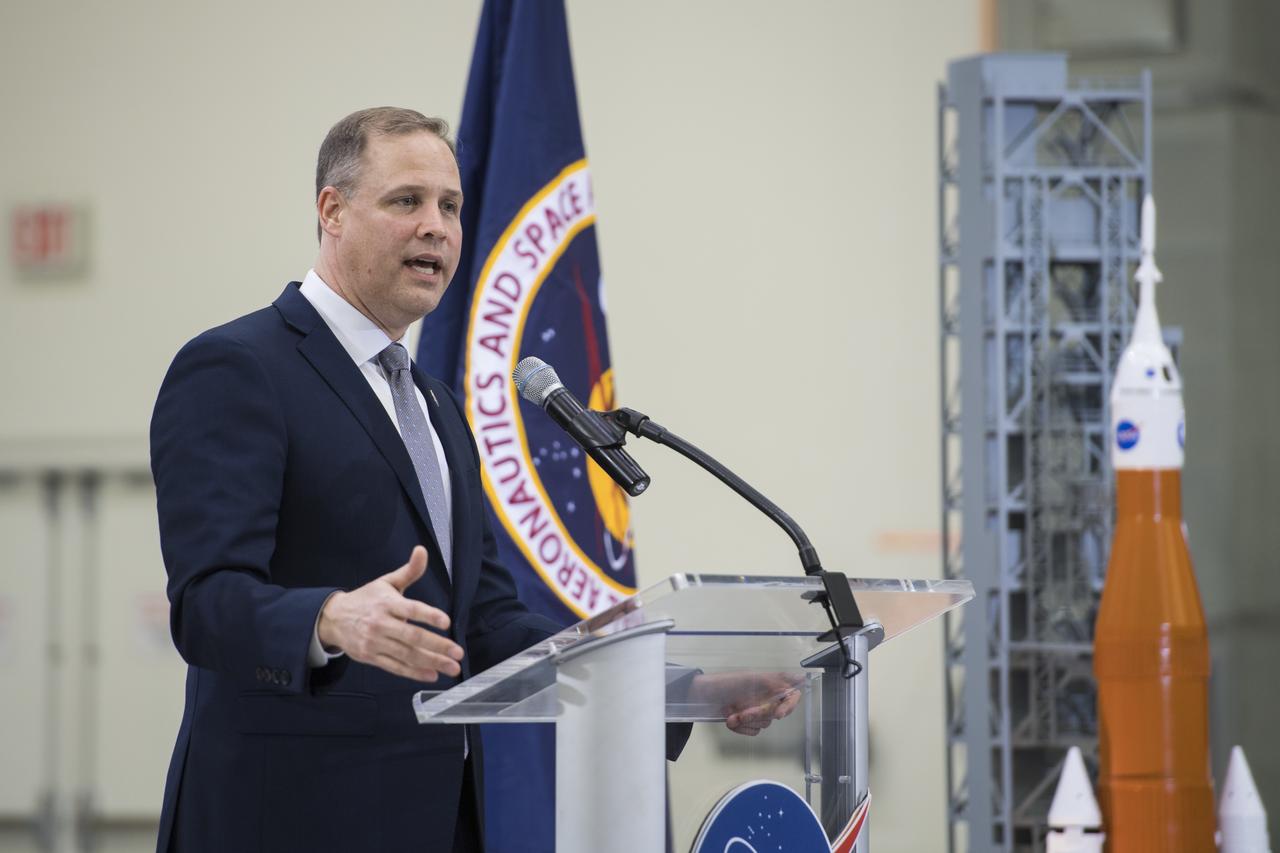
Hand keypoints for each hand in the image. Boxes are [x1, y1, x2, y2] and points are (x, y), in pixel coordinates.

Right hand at [317, 546, 463, 681]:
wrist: (333, 618)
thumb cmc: (366, 599)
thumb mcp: (386, 582)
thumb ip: (409, 571)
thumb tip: (422, 550)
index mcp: (387, 603)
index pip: (411, 609)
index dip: (429, 615)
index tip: (446, 622)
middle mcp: (381, 623)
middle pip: (412, 636)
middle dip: (437, 646)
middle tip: (458, 652)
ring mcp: (375, 642)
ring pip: (406, 654)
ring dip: (431, 662)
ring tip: (452, 667)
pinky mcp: (371, 657)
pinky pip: (395, 667)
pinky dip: (414, 673)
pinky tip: (431, 675)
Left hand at [688, 671, 804, 736]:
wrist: (702, 695)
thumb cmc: (726, 683)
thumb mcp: (751, 678)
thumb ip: (775, 680)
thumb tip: (798, 678)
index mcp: (771, 685)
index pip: (791, 696)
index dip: (789, 706)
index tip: (778, 714)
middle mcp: (767, 698)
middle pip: (774, 714)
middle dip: (757, 715)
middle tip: (741, 713)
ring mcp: (757, 712)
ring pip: (763, 724)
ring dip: (746, 722)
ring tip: (730, 714)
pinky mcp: (748, 723)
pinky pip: (753, 731)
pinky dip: (741, 728)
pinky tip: (730, 719)